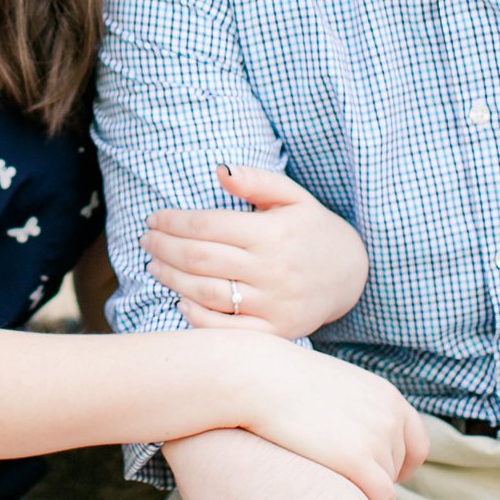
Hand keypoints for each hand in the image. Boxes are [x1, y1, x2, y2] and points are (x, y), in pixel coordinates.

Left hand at [143, 165, 368, 338]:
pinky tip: (180, 299)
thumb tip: (218, 169)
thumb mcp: (292, 196)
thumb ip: (256, 180)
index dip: (173, 222)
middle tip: (146, 241)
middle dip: (164, 248)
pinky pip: (227, 330)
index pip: (208, 225)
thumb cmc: (313, 230)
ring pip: (207, 293)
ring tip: (154, 266)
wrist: (353, 275)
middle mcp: (272, 270)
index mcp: (273, 233)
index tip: (153, 219)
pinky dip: (197, 317)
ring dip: (172, 279)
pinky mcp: (275, 331)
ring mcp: (274, 304)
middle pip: (201, 259)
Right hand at [233, 337, 429, 499]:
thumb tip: (358, 432)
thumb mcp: (337, 384)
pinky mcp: (358, 462)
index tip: (380, 473)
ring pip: (387, 485)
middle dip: (377, 477)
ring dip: (366, 490)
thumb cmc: (288, 380)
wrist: (261, 378)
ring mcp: (377, 439)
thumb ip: (359, 405)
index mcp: (388, 396)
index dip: (400, 464)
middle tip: (346, 479)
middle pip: (399, 467)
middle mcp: (390, 417)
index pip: (417, 443)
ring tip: (334, 480)